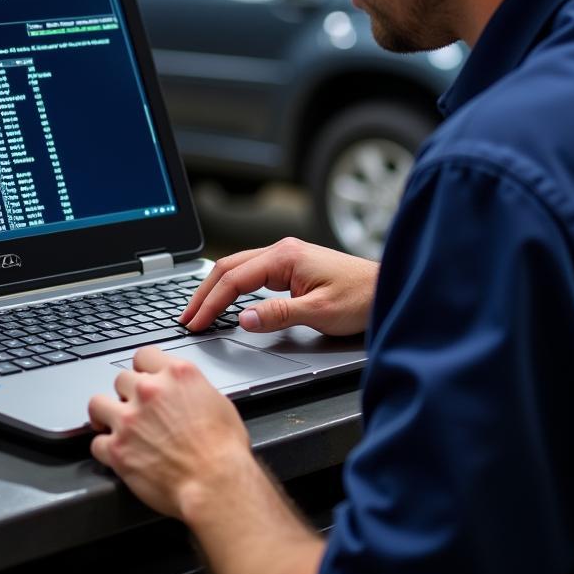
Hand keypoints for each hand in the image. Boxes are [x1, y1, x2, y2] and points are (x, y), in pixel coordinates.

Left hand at [89, 345, 252, 518]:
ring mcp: (130, 419)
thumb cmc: (224, 450)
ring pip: (98, 404)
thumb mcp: (218, 403)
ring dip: (106, 414)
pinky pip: (96, 443)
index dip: (142, 369)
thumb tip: (185, 394)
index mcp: (176, 375)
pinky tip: (116, 453)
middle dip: (127, 394)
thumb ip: (193, 390)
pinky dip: (105, 449)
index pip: (144, 355)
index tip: (142, 378)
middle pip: (121, 379)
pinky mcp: (118, 450)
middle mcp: (150, 391)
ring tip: (113, 424)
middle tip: (135, 408)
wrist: (216, 483)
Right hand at [179, 236, 377, 336]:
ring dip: (216, 289)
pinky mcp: (291, 266)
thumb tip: (243, 319)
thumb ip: (278, 315)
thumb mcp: (319, 312)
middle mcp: (282, 252)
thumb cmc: (361, 298)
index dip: (211, 302)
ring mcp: (286, 257)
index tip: (195, 322)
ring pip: (238, 268)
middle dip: (204, 293)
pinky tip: (225, 299)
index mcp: (285, 257)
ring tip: (198, 310)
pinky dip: (232, 286)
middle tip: (186, 318)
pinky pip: (251, 273)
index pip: (235, 279)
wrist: (386, 289)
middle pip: (229, 268)